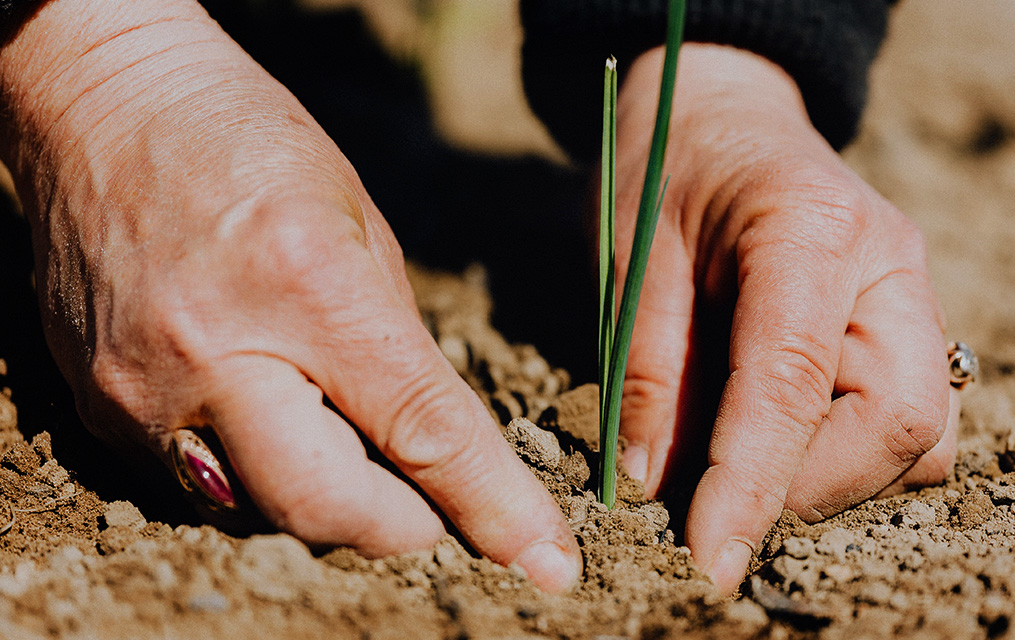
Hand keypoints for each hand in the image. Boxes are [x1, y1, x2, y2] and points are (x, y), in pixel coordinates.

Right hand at [0, 0, 578, 591]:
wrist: (102, 105)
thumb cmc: (248, 144)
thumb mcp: (361, 225)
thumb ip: (399, 346)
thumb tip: (437, 446)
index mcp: (308, 287)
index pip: (421, 431)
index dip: (492, 508)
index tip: (546, 563)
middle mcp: (215, 355)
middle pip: (328, 510)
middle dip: (404, 529)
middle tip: (437, 510)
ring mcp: (143, 392)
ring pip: (261, 513)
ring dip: (328, 502)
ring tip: (347, 441)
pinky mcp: (100, 409)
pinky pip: (200, 485)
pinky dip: (256, 474)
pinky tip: (271, 415)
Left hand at [612, 45, 959, 595]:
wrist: (725, 114)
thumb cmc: (668, 170)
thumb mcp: (631, 255)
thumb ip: (646, 368)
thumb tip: (654, 486)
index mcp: (811, 227)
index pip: (794, 381)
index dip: (751, 483)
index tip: (709, 558)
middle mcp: (890, 264)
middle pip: (902, 421)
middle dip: (811, 488)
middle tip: (721, 499)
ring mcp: (915, 296)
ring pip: (923, 436)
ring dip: (836, 478)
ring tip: (746, 459)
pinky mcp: (913, 327)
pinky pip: (912, 423)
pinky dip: (851, 456)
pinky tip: (782, 434)